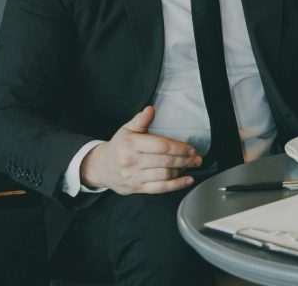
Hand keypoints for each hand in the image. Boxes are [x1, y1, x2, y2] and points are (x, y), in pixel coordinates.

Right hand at [80, 106, 201, 194]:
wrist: (100, 167)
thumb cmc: (118, 147)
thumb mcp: (126, 130)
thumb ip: (141, 120)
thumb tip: (151, 109)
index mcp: (131, 144)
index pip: (160, 146)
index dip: (179, 147)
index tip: (191, 148)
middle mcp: (132, 161)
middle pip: (165, 161)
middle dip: (185, 159)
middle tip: (197, 158)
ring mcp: (135, 176)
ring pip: (164, 175)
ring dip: (182, 170)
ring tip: (191, 165)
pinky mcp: (137, 188)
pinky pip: (160, 188)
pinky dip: (176, 185)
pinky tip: (187, 180)